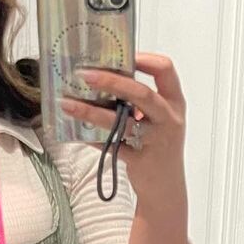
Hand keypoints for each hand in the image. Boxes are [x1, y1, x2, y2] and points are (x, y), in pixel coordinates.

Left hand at [58, 52, 185, 200]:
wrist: (166, 189)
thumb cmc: (158, 148)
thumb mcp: (159, 120)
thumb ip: (140, 101)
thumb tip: (104, 78)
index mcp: (175, 103)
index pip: (166, 70)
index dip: (145, 58)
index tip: (122, 54)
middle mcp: (169, 120)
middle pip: (142, 94)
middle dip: (111, 81)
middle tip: (84, 74)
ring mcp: (156, 141)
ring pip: (121, 122)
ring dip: (91, 111)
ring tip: (68, 103)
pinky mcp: (140, 160)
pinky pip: (111, 145)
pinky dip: (91, 137)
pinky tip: (76, 131)